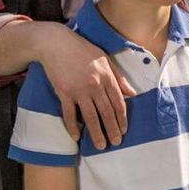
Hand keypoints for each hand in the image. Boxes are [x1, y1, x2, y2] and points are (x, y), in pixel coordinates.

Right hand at [39, 27, 133, 148]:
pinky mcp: (63, 93)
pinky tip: (77, 137)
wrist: (56, 43)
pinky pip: (69, 114)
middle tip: (115, 143)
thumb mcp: (105, 59)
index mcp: (107, 77)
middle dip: (112, 130)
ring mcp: (79, 90)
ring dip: (96, 133)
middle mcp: (95, 85)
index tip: (124, 130)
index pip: (118, 103)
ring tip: (100, 146)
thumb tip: (132, 93)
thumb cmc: (82, 49)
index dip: (122, 119)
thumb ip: (119, 78)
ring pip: (90, 117)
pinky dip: (72, 127)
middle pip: (106, 113)